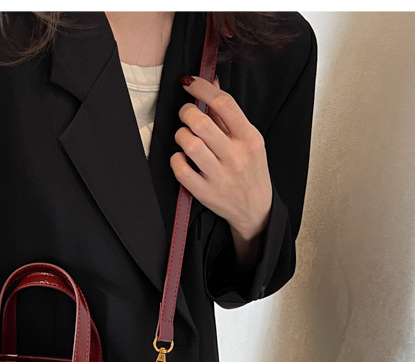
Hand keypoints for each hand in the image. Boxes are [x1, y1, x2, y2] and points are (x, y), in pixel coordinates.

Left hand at [170, 75, 271, 248]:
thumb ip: (228, 114)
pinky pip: (182, 170)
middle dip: (187, 112)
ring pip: (190, 145)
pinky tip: (181, 157)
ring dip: (180, 135)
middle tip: (185, 114)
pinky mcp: (205, 193)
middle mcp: (236, 157)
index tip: (189, 83)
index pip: (224, 104)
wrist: (255, 209)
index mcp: (249, 138)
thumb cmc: (251, 171)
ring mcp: (220, 176)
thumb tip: (211, 84)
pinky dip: (176, 159)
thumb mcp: (248, 140)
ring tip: (184, 136)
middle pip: (202, 124)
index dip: (202, 88)